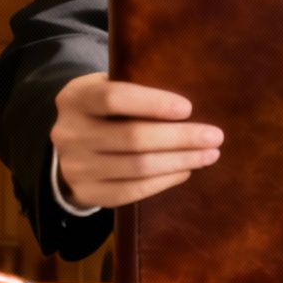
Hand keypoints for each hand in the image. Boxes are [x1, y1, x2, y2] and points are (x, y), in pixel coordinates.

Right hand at [51, 73, 222, 208]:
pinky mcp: (86, 193)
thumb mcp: (106, 89)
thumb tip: (187, 104)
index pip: (113, 98)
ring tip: (209, 154)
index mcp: (74, 98)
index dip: (153, 103)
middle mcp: (68, 133)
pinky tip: (186, 171)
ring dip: (180, 161)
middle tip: (215, 136)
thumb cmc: (103, 111)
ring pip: (137, 167)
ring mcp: (74, 167)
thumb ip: (133, 89)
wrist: (69, 148)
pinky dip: (164, 181)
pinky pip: (132, 191)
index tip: (188, 108)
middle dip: (180, 137)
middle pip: (132, 137)